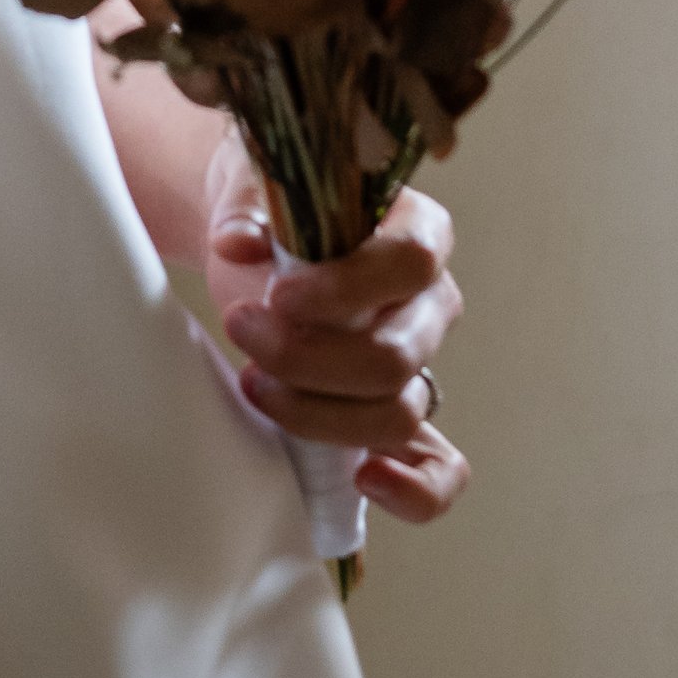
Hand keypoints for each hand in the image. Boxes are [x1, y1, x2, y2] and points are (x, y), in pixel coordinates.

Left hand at [203, 137, 470, 527]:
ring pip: (397, 412)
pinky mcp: (396, 413)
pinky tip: (362, 479)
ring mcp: (419, 362)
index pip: (411, 263)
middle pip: (398, 354)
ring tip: (253, 383)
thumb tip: (237, 242)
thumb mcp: (254, 186)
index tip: (277, 296)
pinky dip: (415, 491)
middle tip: (242, 329)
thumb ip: (245, 207)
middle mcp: (431, 300)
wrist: (254, 241)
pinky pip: (440, 468)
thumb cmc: (269, 208)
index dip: (346, 289)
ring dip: (317, 413)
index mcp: (418, 230)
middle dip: (308, 359)